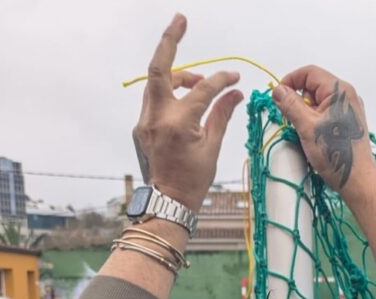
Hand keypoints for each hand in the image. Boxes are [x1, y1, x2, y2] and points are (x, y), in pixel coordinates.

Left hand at [132, 14, 243, 210]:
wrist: (168, 203)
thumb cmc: (193, 181)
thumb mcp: (212, 148)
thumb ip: (222, 114)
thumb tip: (235, 91)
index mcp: (178, 124)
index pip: (201, 89)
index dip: (221, 80)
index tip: (235, 77)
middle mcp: (156, 118)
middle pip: (159, 68)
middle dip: (169, 41)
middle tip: (180, 19)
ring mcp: (144, 122)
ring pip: (156, 83)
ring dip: (178, 76)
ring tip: (200, 84)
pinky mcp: (141, 127)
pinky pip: (155, 100)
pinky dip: (171, 94)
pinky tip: (186, 103)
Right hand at [272, 66, 375, 203]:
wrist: (357, 180)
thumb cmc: (334, 153)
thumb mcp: (307, 127)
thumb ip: (291, 105)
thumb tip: (278, 90)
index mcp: (339, 90)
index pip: (309, 72)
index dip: (290, 80)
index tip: (278, 97)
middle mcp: (347, 96)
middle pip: (314, 86)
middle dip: (298, 100)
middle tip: (292, 120)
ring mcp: (349, 110)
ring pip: (319, 102)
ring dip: (306, 113)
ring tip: (305, 133)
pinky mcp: (348, 123)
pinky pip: (326, 114)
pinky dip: (315, 121)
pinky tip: (314, 137)